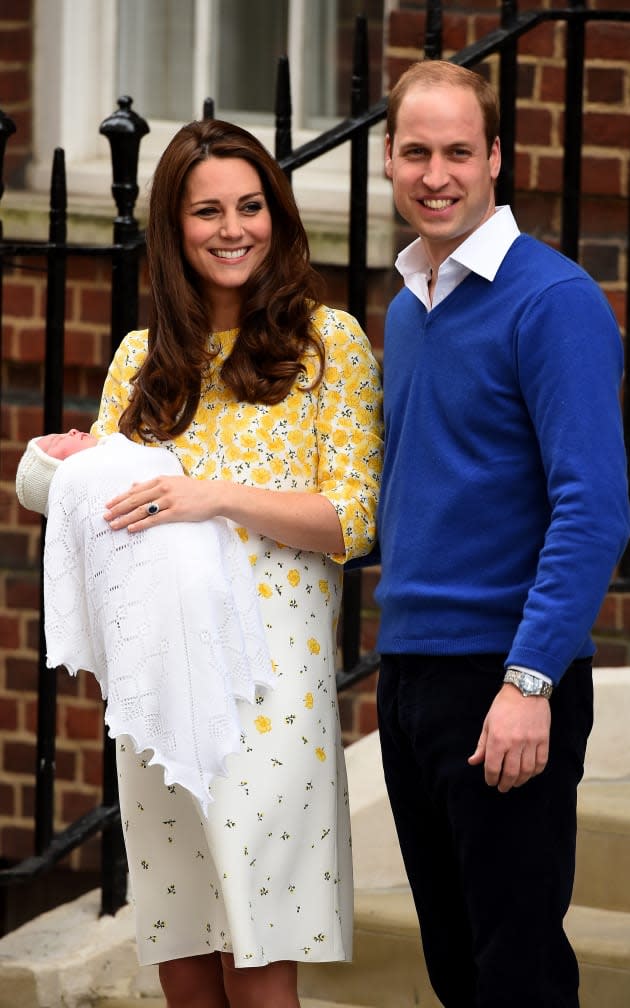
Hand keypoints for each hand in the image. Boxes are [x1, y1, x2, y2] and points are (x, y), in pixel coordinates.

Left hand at [103, 475, 219, 529]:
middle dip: (118, 509)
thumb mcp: (173, 481)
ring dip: (125, 518)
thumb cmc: (194, 490)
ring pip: (142, 510)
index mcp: (160, 480)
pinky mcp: (176, 512)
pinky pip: (154, 519)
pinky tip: (131, 529)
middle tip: (105, 517)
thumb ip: (153, 484)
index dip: (119, 498)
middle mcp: (162, 488)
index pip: (134, 490)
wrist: (215, 495)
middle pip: (134, 500)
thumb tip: (134, 485)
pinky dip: (141, 524)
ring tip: (114, 525)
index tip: (108, 505)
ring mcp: (169, 500)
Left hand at [468, 684, 550, 792]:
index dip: (491, 778)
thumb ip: (482, 745)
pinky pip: (541, 763)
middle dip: (505, 784)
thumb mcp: (488, 723)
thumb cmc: (503, 706)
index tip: (490, 782)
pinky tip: (529, 773)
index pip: (493, 767)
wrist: (526, 689)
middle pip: (511, 773)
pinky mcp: (544, 740)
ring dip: (520, 781)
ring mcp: (531, 742)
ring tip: (515, 782)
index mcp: (497, 739)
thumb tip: (473, 762)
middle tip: (502, 787)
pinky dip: (535, 772)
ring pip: (526, 771)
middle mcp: (514, 743)